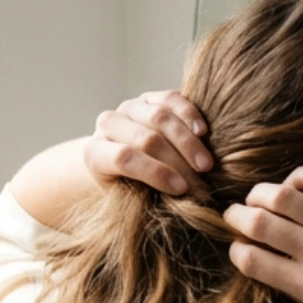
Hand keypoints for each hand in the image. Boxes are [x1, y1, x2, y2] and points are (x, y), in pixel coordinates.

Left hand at [83, 90, 215, 196]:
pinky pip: (170, 98)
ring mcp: (128, 107)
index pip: (124, 159)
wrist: (126, 163)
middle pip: (146, 139)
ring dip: (188, 142)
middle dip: (177, 162)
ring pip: (160, 116)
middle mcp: (108, 125)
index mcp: (96, 153)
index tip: (181, 190)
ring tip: (207, 165)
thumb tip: (179, 204)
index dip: (154, 173)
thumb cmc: (131, 188)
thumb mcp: (129, 199)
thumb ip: (145, 198)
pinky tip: (203, 132)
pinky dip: (189, 114)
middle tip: (201, 184)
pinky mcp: (149, 97)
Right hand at [222, 166, 302, 302]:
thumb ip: (301, 288)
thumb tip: (270, 264)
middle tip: (233, 213)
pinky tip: (296, 183)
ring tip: (258, 196)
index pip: (251, 260)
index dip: (236, 249)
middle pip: (258, 224)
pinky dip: (301, 176)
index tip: (237, 245)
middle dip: (237, 216)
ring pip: (282, 196)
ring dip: (261, 193)